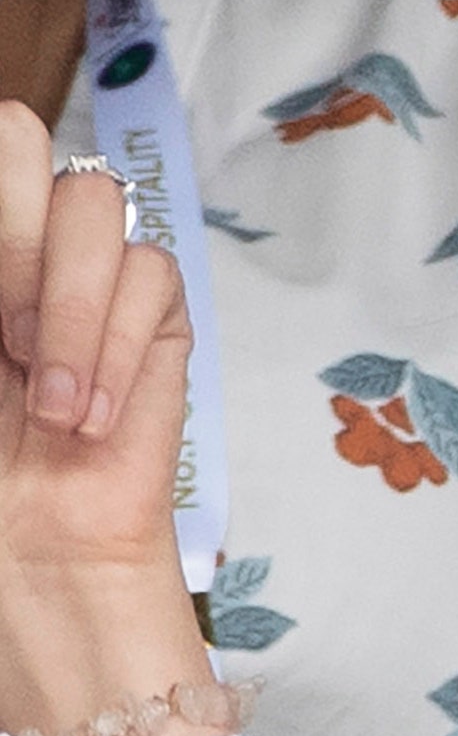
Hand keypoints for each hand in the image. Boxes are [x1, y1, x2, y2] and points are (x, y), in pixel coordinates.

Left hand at [0, 107, 204, 735]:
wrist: (35, 594)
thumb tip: (7, 213)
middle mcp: (9, 268)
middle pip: (20, 142)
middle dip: (15, 236)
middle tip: (4, 343)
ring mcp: (86, 298)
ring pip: (98, 203)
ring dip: (67, 304)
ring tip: (49, 404)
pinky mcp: (162, 342)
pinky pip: (159, 279)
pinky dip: (122, 348)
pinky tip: (92, 421)